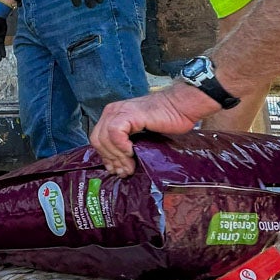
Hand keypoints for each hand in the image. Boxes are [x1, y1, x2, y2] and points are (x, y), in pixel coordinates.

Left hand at [89, 82, 219, 175]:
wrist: (181, 107)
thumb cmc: (167, 121)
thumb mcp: (140, 136)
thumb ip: (127, 146)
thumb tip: (119, 167)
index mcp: (112, 115)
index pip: (98, 140)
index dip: (106, 157)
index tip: (117, 170)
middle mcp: (112, 111)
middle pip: (97, 140)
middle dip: (110, 159)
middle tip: (124, 172)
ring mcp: (119, 111)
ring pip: (104, 138)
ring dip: (117, 156)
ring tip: (129, 166)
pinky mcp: (128, 113)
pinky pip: (115, 133)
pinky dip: (121, 145)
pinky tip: (132, 152)